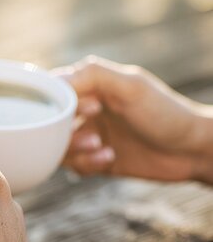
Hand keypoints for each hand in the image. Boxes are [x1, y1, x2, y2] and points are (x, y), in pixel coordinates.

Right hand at [55, 56, 212, 182]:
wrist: (193, 151)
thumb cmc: (166, 113)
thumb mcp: (131, 87)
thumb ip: (93, 75)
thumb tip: (54, 81)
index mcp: (90, 86)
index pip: (51, 90)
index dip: (56, 102)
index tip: (86, 108)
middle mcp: (84, 110)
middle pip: (49, 122)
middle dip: (63, 131)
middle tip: (91, 134)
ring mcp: (89, 135)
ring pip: (57, 146)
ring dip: (75, 150)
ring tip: (100, 147)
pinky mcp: (94, 159)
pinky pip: (74, 165)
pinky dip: (87, 164)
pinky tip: (109, 158)